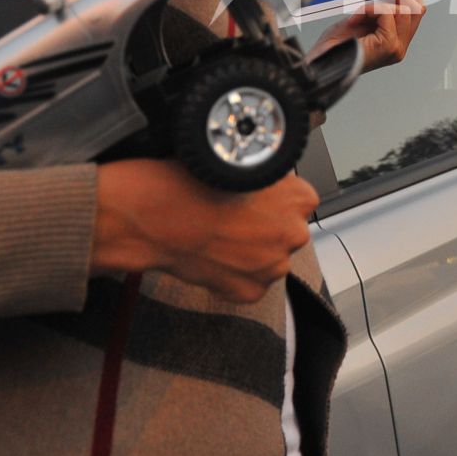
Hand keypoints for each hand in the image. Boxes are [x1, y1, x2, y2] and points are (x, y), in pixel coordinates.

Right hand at [91, 159, 319, 302]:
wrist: (157, 215)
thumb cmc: (191, 183)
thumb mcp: (237, 164)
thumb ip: (264, 179)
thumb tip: (264, 182)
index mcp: (299, 197)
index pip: (299, 200)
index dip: (273, 200)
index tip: (254, 200)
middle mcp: (294, 233)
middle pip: (286, 232)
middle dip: (264, 229)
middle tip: (231, 220)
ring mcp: (273, 266)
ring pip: (268, 260)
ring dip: (250, 254)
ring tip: (217, 239)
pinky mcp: (251, 291)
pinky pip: (248, 285)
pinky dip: (233, 277)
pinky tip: (212, 258)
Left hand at [308, 0, 425, 72]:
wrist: (322, 63)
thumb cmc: (335, 46)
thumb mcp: (360, 21)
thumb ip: (379, 11)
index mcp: (395, 42)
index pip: (417, 13)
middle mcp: (400, 47)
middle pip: (416, 9)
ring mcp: (396, 47)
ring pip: (403, 10)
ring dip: (378, 3)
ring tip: (359, 12)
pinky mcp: (389, 45)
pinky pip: (385, 12)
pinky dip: (368, 9)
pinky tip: (354, 20)